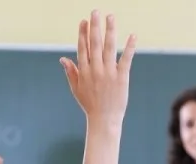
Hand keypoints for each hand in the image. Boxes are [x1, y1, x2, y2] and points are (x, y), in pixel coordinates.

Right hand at [60, 11, 135, 126]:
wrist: (104, 119)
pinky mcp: (121, 77)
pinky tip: (132, 35)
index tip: (84, 21)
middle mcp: (95, 70)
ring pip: (108, 47)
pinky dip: (129, 47)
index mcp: (84, 71)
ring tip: (110, 17)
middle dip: (94, 26)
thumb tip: (62, 59)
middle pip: (94, 44)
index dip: (83, 33)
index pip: (82, 48)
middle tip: (96, 11)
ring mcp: (108, 73)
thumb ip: (71, 72)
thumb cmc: (90, 105)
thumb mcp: (76, 89)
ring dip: (109, 30)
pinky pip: (126, 59)